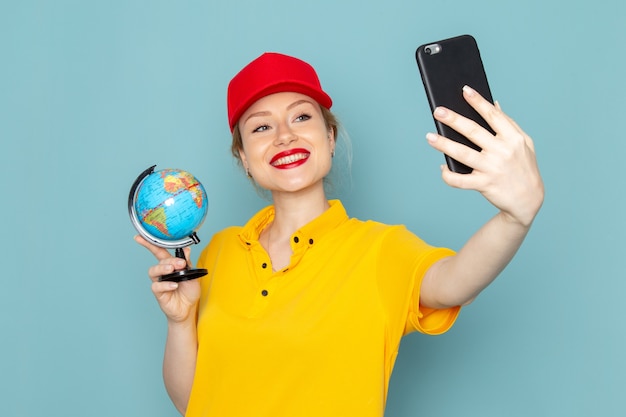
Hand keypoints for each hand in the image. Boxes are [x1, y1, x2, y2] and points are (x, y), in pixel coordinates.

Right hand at [134, 235, 200, 323]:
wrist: (189, 308)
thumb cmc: (189, 291)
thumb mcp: (192, 274)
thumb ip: (187, 263)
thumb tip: (186, 249)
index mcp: (171, 265)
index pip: (159, 252)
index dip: (150, 244)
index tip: (140, 237)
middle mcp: (163, 272)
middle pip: (159, 260)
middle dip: (169, 260)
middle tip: (180, 263)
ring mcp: (160, 282)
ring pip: (154, 271)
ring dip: (163, 268)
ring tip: (172, 270)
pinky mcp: (159, 293)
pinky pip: (157, 286)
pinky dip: (165, 285)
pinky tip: (173, 285)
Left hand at [426, 85, 543, 226]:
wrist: (529, 200)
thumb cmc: (524, 168)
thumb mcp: (524, 144)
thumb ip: (509, 124)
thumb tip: (495, 103)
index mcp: (513, 138)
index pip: (493, 115)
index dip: (478, 102)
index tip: (464, 90)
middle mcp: (503, 151)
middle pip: (473, 131)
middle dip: (454, 119)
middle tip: (438, 110)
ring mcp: (493, 169)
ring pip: (463, 153)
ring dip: (444, 144)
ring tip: (430, 136)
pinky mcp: (484, 185)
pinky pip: (461, 180)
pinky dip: (448, 175)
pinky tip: (442, 167)